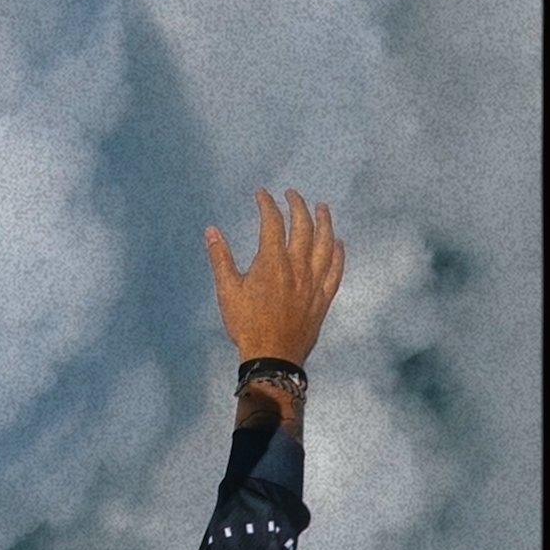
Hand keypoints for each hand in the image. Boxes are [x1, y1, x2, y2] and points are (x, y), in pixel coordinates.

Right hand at [205, 188, 345, 366]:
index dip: (267, 204)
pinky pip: (336, 268)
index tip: (261, 194)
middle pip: (303, 226)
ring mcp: (314, 281)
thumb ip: (221, 258)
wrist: (273, 355)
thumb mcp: (227, 290)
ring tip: (323, 207)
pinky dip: (338, 253)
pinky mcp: (323, 296)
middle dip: (298, 205)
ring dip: (325, 222)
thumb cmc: (246, 323)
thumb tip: (211, 231)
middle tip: (291, 194)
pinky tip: (338, 243)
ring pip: (325, 243)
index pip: (272, 222)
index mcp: (272, 262)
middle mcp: (297, 266)